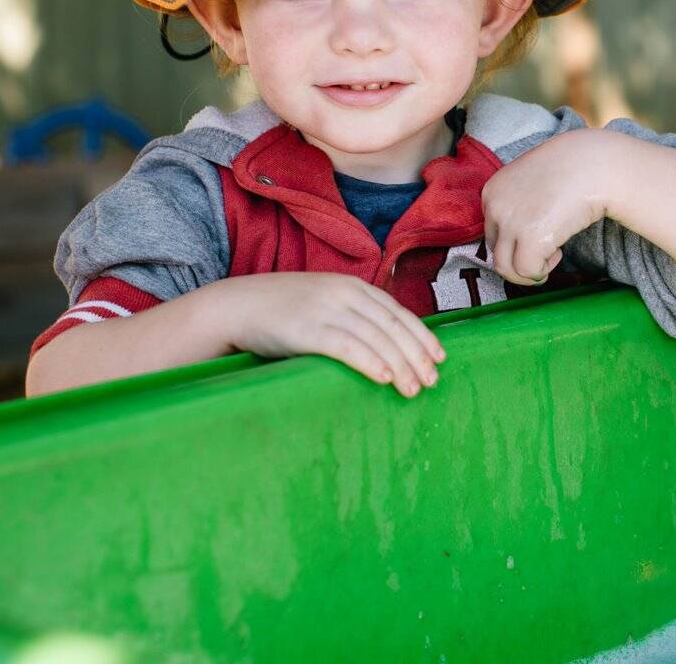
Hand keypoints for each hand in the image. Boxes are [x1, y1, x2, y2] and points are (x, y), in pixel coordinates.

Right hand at [214, 272, 444, 396]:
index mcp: (352, 286)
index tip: (439, 358)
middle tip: (432, 381)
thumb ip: (353, 315)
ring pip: (375, 338)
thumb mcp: (324, 302)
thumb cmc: (282, 311)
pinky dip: (369, 362)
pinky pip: (346, 346)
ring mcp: (325, 309)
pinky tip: (384, 378)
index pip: (397, 312)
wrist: (236, 305)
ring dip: (399, 365)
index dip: (422, 335)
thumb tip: (386, 345)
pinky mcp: (306, 329)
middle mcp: (343, 293)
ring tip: (413, 389)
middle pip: (392, 326)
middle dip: (417, 355)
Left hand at [481, 130, 613, 284]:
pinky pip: (528, 271)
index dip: (514, 239)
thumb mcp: (532, 178)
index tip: (536, 234)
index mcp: (493, 191)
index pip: (492, 230)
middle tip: (545, 249)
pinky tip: (559, 252)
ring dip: (527, 271)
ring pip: (505, 268)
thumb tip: (522, 228)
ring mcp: (510, 224)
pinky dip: (542, 270)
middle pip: (496, 251)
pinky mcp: (530, 240)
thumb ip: (519, 201)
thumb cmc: (571, 166)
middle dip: (519, 256)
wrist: (593, 164)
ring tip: (550, 257)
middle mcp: (495, 208)